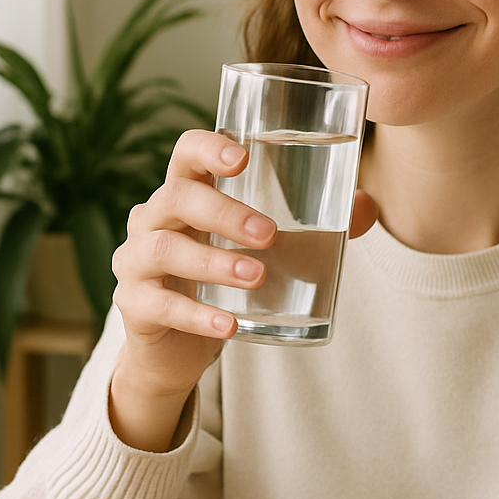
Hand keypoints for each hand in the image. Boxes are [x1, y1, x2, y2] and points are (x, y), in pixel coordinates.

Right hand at [109, 130, 377, 450]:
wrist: (175, 349)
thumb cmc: (222, 282)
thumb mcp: (263, 251)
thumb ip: (315, 226)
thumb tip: (366, 207)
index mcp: (185, 194)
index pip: (185, 154)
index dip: (208, 148)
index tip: (242, 158)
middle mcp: (151, 219)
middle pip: (176, 197)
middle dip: (223, 212)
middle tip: (270, 234)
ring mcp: (135, 261)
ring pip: (163, 248)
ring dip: (213, 261)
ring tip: (257, 275)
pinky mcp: (133, 305)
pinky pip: (159, 305)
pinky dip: (198, 316)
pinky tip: (229, 325)